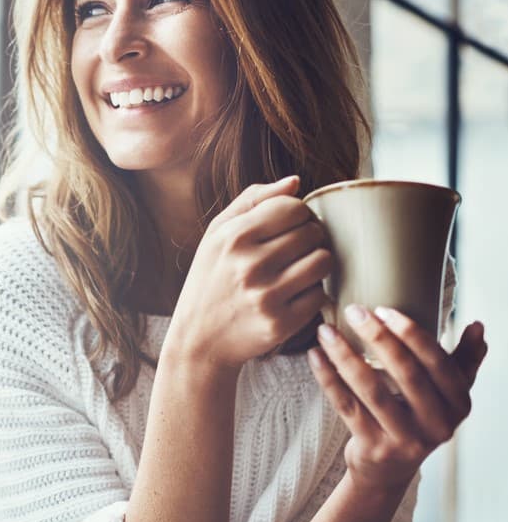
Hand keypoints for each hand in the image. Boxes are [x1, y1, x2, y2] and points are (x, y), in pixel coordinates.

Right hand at [168, 175, 332, 369]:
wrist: (199, 339)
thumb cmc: (210, 279)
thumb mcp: (216, 235)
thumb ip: (253, 201)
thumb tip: (295, 182)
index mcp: (234, 236)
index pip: (293, 207)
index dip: (298, 213)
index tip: (290, 226)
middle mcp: (250, 264)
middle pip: (312, 232)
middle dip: (310, 237)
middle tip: (296, 249)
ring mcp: (267, 296)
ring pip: (323, 261)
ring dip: (317, 262)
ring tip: (300, 268)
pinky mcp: (281, 323)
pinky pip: (320, 295)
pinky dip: (312, 292)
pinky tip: (294, 294)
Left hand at [309, 305, 487, 490]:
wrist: (389, 469)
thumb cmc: (418, 418)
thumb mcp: (447, 394)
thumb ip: (463, 361)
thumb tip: (478, 326)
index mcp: (458, 404)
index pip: (438, 363)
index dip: (412, 334)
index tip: (384, 309)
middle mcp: (437, 424)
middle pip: (406, 374)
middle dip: (378, 338)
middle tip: (354, 311)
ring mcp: (405, 439)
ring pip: (371, 390)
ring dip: (345, 356)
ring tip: (326, 330)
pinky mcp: (373, 447)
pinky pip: (346, 406)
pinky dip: (328, 378)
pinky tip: (315, 355)